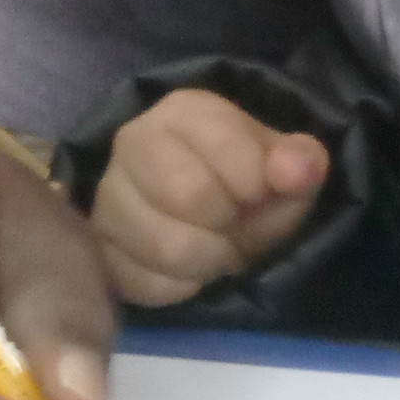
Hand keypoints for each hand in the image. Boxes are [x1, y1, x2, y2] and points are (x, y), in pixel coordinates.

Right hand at [91, 90, 329, 306]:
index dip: (257, 182)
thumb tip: (297, 170)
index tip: (261, 192)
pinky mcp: (100, 249)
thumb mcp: (285, 163)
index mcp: (181, 112)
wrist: (205, 205)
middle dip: (232, 223)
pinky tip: (191, 270)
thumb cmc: (245, 178)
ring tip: (219, 249)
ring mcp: (108, 198)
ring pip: (168, 248)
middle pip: (191, 197)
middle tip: (237, 225)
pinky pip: (144, 283)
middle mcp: (132, 144)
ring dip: (210, 261)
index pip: (226, 149)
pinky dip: (182, 286)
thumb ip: (299, 162)